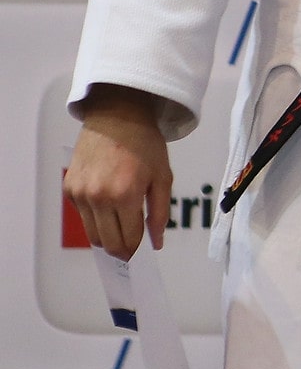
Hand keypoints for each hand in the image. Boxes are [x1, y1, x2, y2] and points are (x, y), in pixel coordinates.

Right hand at [64, 86, 172, 259]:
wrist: (117, 117)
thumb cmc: (146, 145)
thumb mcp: (163, 177)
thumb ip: (160, 213)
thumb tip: (156, 243)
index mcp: (125, 195)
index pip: (129, 238)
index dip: (137, 248)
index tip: (142, 251)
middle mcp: (98, 198)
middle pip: (108, 242)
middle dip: (122, 248)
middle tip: (132, 246)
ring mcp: (80, 194)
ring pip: (92, 233)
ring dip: (107, 236)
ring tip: (121, 227)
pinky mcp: (69, 188)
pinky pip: (82, 215)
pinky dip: (95, 218)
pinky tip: (108, 206)